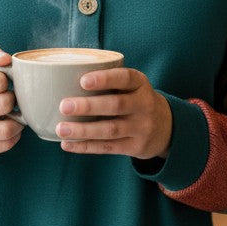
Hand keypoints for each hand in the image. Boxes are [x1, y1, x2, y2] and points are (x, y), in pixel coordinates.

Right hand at [0, 45, 22, 160]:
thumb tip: (6, 59)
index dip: (6, 80)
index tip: (1, 82)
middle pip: (4, 104)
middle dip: (12, 99)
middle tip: (8, 98)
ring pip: (7, 129)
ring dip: (17, 120)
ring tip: (12, 112)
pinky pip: (5, 145)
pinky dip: (13, 135)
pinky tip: (7, 125)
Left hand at [56, 68, 171, 160]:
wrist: (165, 127)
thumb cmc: (135, 100)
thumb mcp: (132, 86)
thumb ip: (109, 82)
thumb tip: (63, 78)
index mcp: (140, 84)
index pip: (126, 78)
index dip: (105, 79)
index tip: (83, 80)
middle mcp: (144, 105)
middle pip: (116, 105)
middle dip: (88, 106)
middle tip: (64, 105)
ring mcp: (141, 128)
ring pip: (110, 130)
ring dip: (83, 130)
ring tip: (61, 129)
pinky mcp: (135, 147)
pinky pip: (108, 147)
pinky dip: (85, 146)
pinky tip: (67, 144)